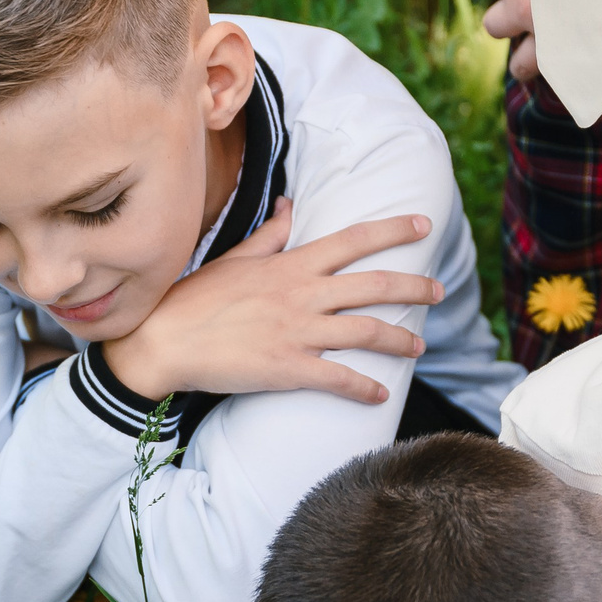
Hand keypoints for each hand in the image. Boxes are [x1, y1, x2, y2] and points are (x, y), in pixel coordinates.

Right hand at [98, 200, 442, 403]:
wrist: (162, 342)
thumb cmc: (193, 299)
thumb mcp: (234, 259)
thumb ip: (270, 236)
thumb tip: (290, 207)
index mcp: (290, 265)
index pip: (353, 240)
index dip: (392, 230)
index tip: (422, 225)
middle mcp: (302, 295)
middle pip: (374, 285)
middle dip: (414, 287)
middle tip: (439, 291)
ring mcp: (297, 332)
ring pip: (365, 332)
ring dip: (399, 339)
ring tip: (418, 347)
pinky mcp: (288, 369)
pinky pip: (338, 378)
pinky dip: (364, 387)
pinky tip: (381, 393)